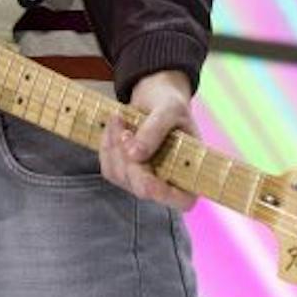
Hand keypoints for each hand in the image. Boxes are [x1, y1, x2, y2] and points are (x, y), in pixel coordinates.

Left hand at [100, 70, 197, 210]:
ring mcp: (144, 180)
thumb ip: (155, 130)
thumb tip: (134, 154)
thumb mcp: (170, 109)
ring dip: (115, 148)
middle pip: (143, 189)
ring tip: (119, 118)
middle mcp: (167, 182)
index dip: (166, 194)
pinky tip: (114, 127)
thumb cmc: (171, 104)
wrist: (156, 96)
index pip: (183, 199)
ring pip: (122, 178)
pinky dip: (107, 147)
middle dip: (130, 162)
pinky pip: (109, 168)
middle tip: (126, 131)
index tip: (149, 180)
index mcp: (189, 171)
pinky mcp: (125, 173)